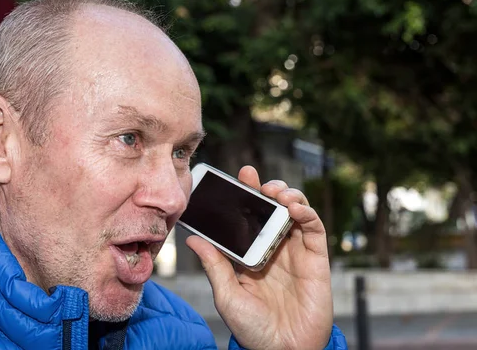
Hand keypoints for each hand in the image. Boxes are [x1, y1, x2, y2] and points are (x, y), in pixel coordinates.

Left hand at [186, 166, 332, 349]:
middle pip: (270, 209)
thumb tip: (193, 240)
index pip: (246, 218)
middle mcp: (272, 248)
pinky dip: (307, 212)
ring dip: (286, 195)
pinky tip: (294, 207)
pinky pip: (314, 228)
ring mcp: (295, 251)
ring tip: (275, 192)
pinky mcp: (316, 258)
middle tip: (252, 179)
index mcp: (249, 254)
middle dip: (263, 189)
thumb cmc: (253, 328)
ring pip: (294, 212)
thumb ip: (214, 265)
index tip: (232, 179)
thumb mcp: (227, 294)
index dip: (241, 197)